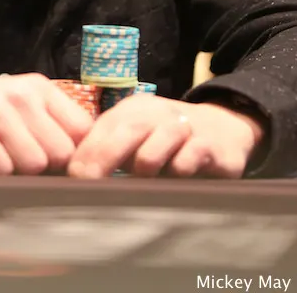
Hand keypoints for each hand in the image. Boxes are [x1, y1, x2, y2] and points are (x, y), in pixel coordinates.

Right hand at [0, 73, 93, 174]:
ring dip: (18, 170)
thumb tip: (92, 159)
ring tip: (3, 155)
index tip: (59, 160)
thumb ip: (58, 124)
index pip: (82, 129)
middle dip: (45, 164)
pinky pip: (2, 169)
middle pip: (60, 152)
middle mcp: (21, 94)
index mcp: (41, 88)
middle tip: (22, 156)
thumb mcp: (28, 108)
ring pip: (34, 164)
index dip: (75, 153)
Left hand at [67, 95, 263, 178]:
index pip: (103, 129)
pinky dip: (179, 172)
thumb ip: (107, 151)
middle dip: (104, 159)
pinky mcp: (211, 147)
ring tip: (143, 178)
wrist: (223, 127)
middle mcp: (157, 114)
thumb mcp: (136, 138)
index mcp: (133, 111)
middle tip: (91, 186)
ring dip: (145, 165)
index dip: (86, 154)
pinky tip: (177, 178)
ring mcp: (186, 128)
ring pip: (158, 145)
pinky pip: (190, 160)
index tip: (72, 180)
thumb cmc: (166, 140)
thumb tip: (72, 178)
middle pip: (127, 131)